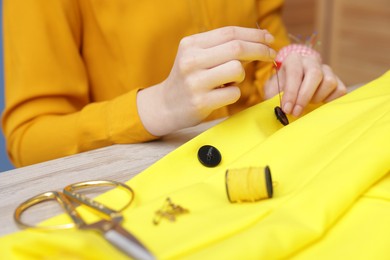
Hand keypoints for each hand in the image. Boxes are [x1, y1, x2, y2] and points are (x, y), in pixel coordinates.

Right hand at [138, 26, 276, 135]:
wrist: (165, 106)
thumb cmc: (188, 79)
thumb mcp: (196, 56)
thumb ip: (220, 48)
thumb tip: (258, 41)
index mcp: (190, 44)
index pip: (229, 33)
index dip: (254, 34)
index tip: (269, 38)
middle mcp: (191, 60)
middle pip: (237, 48)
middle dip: (260, 50)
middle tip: (271, 54)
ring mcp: (195, 82)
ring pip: (237, 70)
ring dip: (241, 76)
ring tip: (228, 82)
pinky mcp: (201, 102)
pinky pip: (234, 93)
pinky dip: (234, 93)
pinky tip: (221, 95)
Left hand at [264, 53, 346, 116]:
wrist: (292, 89)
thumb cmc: (280, 90)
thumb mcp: (272, 91)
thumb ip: (273, 97)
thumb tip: (278, 111)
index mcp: (293, 60)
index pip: (295, 72)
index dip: (291, 92)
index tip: (287, 109)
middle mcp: (311, 61)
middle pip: (315, 74)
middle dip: (304, 96)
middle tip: (296, 113)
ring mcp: (326, 70)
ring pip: (329, 81)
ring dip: (317, 97)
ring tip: (308, 104)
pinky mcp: (338, 81)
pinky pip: (340, 90)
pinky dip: (330, 101)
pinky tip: (319, 105)